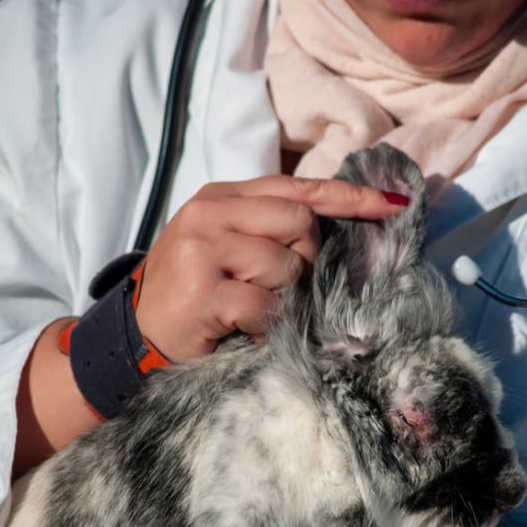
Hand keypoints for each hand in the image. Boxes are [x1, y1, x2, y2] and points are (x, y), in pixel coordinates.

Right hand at [135, 176, 406, 360]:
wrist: (132, 337)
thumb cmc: (190, 295)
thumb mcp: (222, 247)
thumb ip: (266, 229)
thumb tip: (328, 231)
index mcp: (221, 198)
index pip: (297, 188)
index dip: (349, 197)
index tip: (394, 204)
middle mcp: (211, 214)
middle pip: (301, 223)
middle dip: (305, 260)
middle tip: (275, 286)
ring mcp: (204, 249)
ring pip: (287, 266)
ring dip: (281, 298)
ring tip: (248, 309)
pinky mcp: (204, 291)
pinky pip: (266, 305)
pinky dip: (264, 326)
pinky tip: (239, 329)